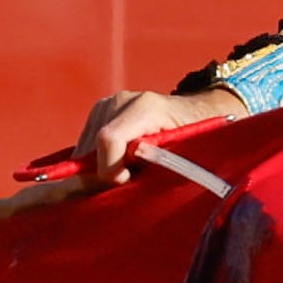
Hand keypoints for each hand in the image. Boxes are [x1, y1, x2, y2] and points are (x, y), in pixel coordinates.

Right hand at [71, 84, 247, 184]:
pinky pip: (86, 144)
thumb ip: (155, 162)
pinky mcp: (99, 112)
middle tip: (127, 181)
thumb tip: (118, 180)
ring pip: (85, 148)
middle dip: (103, 171)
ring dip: (98, 167)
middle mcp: (121, 100)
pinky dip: (97, 160)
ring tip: (128, 170)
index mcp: (146, 107)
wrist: (194, 113)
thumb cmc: (196, 137)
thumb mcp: (184, 152)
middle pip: (93, 146)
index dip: (109, 168)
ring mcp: (107, 104)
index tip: (124, 181)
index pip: (109, 139)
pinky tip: (119, 163)